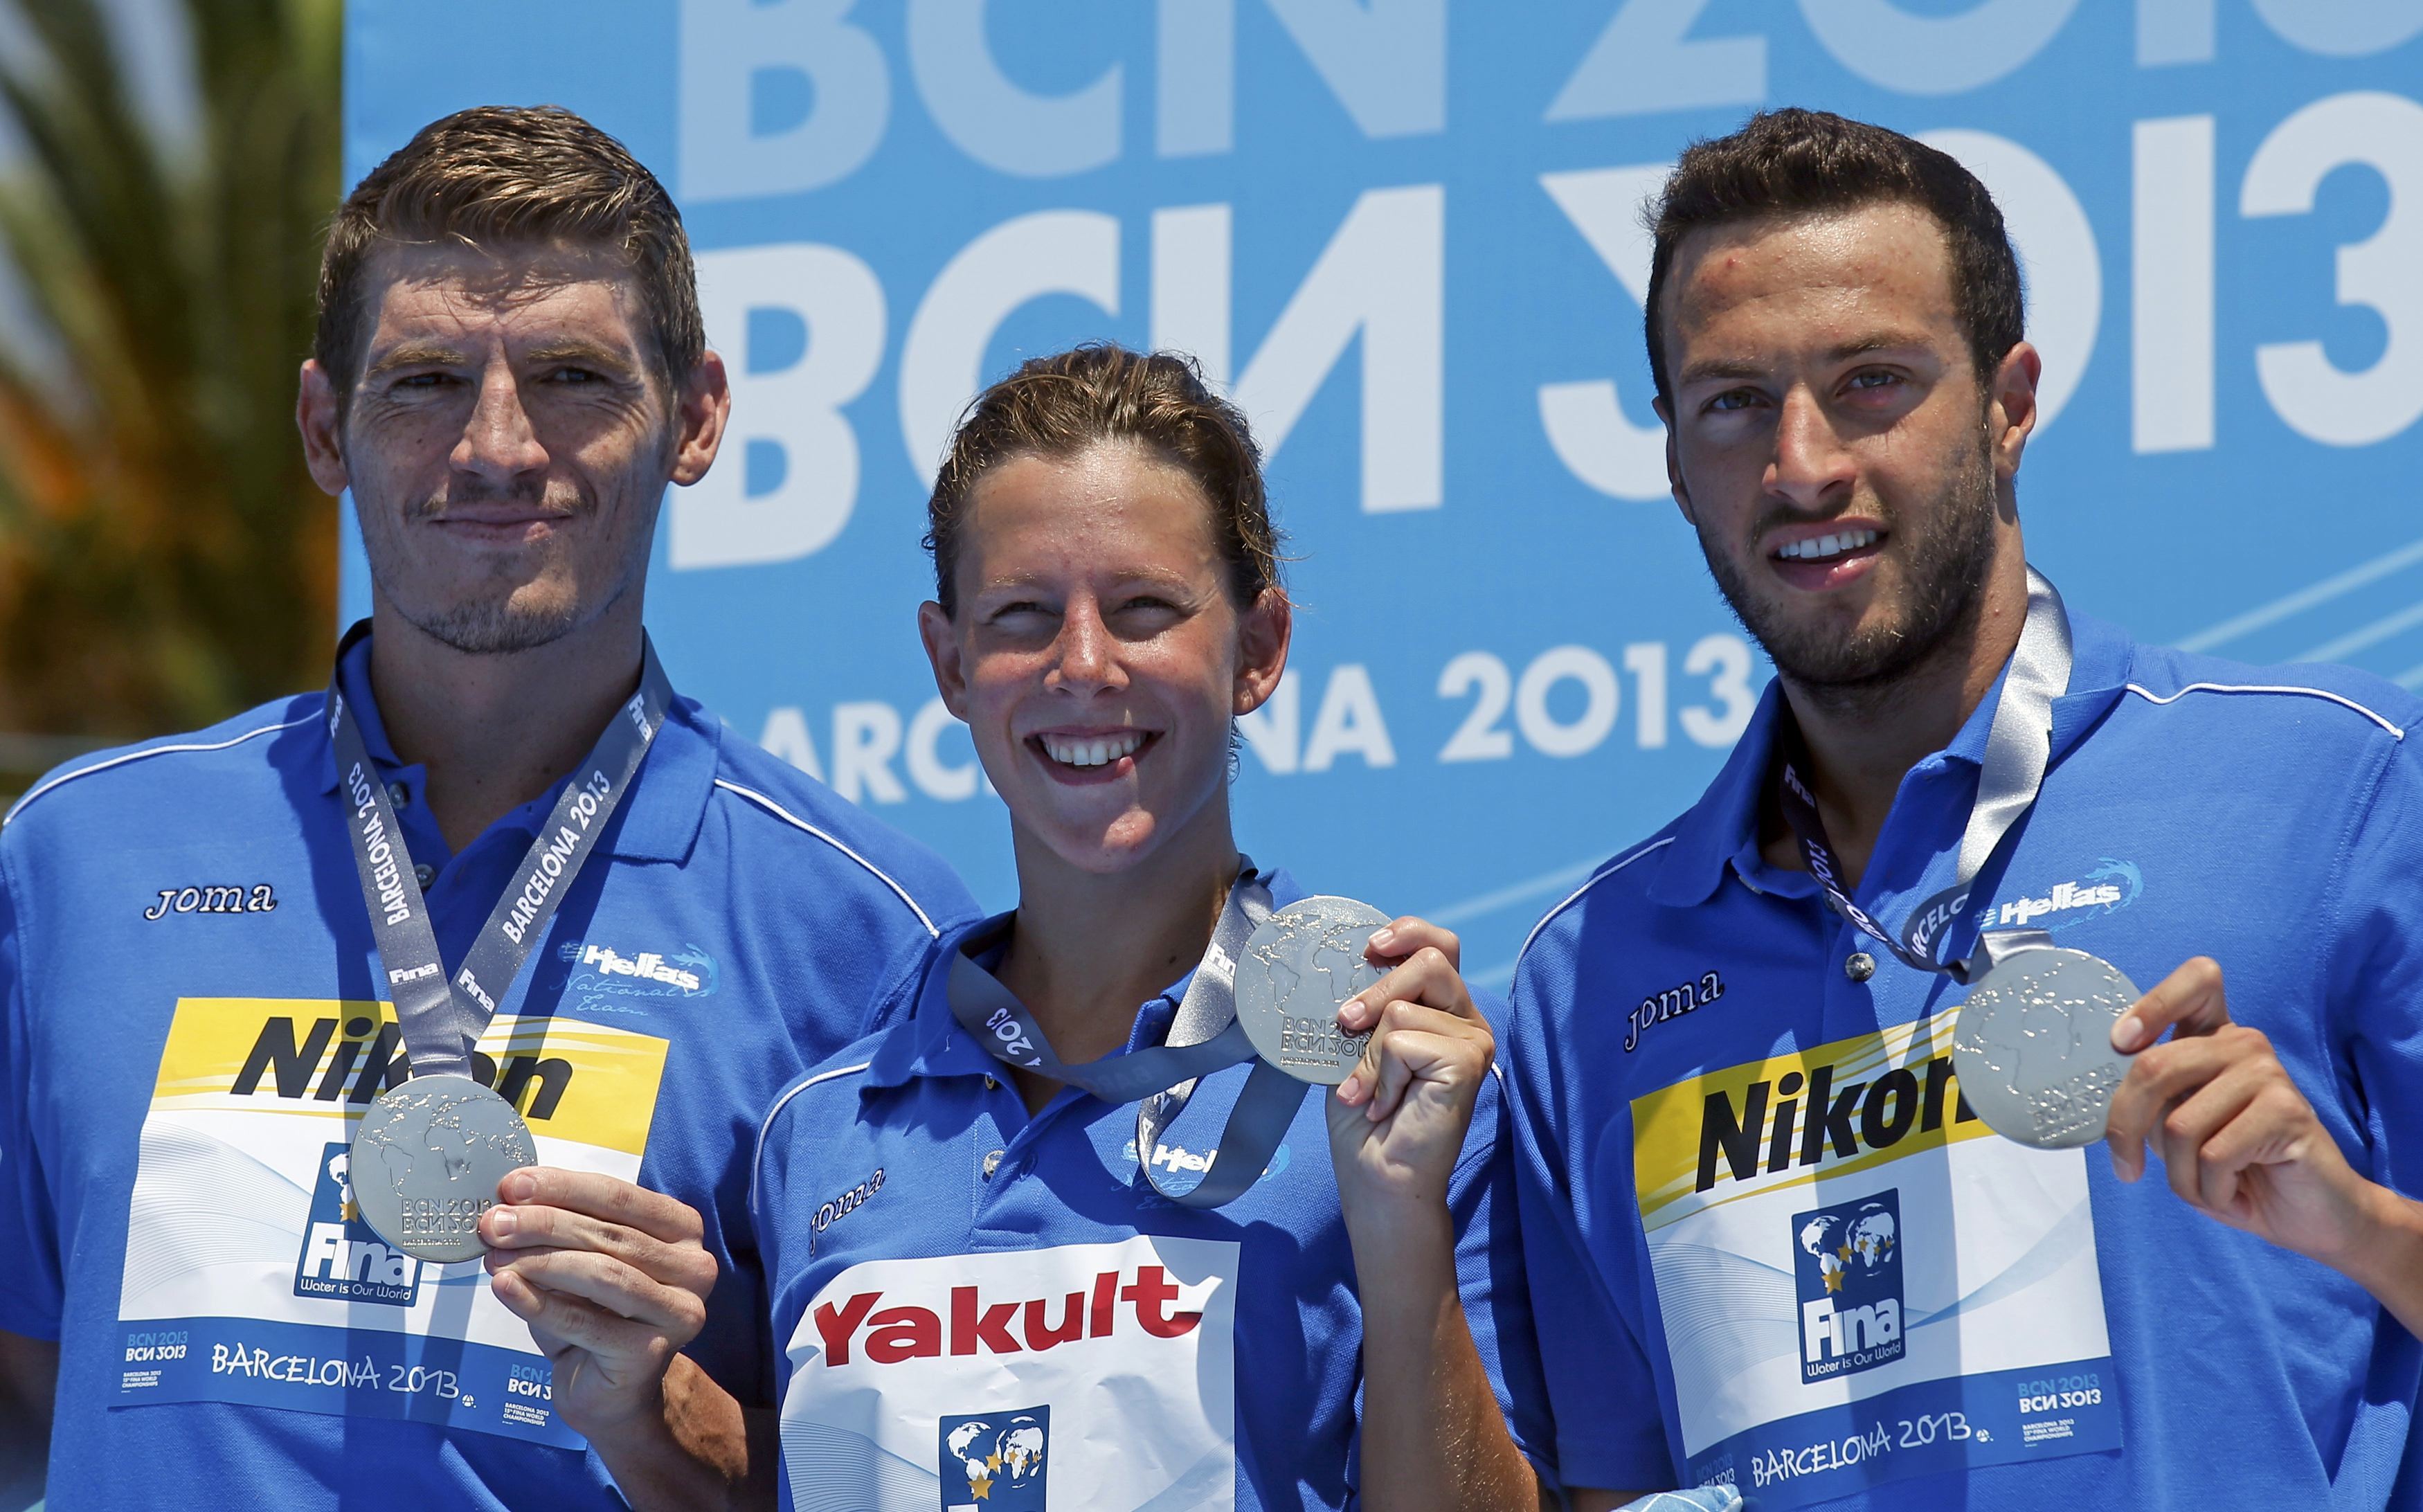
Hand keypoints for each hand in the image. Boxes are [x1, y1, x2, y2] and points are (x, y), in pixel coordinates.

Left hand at [478, 1167, 719, 1440]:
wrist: (608, 1390)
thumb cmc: (594, 1313)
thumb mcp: (579, 1259)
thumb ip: (558, 1229)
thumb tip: (506, 1204)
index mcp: (683, 1230)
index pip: (620, 1196)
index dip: (563, 1187)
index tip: (512, 1185)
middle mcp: (694, 1267)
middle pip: (610, 1234)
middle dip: (544, 1224)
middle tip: (493, 1224)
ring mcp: (679, 1312)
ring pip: (602, 1275)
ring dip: (540, 1261)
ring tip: (495, 1258)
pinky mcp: (652, 1352)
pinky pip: (586, 1323)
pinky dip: (538, 1303)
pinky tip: (505, 1288)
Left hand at [1326, 917, 1493, 1216]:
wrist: (1377, 1177)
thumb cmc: (1365, 1116)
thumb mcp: (1354, 1046)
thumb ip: (1362, 1006)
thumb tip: (1340, 969)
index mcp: (1442, 1009)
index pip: (1438, 944)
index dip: (1406, 933)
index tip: (1367, 948)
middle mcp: (1465, 1019)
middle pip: (1429, 958)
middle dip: (1374, 988)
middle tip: (1345, 1023)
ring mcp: (1472, 1040)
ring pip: (1403, 1005)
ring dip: (1369, 1052)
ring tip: (1367, 1090)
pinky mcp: (1467, 1062)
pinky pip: (1403, 1041)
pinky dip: (1381, 1075)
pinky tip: (1387, 1105)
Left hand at [2104, 957, 2376, 1267]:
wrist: (2306, 1212)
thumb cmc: (2233, 1168)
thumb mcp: (2178, 1129)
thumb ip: (2154, 1099)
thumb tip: (2110, 1092)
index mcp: (2213, 1037)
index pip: (2197, 981)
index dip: (2152, 1003)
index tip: (2120, 1043)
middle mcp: (2242, 1043)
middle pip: (2154, 1066)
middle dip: (2125, 1126)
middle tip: (2126, 1168)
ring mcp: (2268, 1073)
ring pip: (2179, 1125)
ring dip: (2179, 1175)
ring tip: (2206, 1185)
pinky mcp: (2287, 1111)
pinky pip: (2213, 1155)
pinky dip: (2209, 1190)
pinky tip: (2234, 1192)